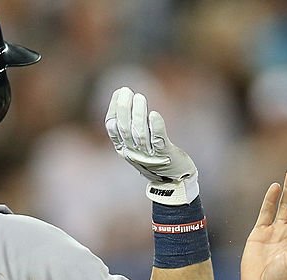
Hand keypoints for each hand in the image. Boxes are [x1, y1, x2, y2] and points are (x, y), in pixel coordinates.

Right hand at [104, 86, 198, 204]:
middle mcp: (133, 153)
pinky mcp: (165, 156)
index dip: (114, 108)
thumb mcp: (137, 145)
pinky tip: (154, 115)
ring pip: (140, 134)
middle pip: (125, 129)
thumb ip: (130, 127)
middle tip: (127, 91)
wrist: (173, 182)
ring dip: (138, 114)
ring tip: (140, 97)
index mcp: (123, 149)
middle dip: (124, 108)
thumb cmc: (155, 158)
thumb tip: (124, 97)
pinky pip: (158, 141)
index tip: (119, 92)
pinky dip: (155, 128)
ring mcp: (148, 156)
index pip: (112, 127)